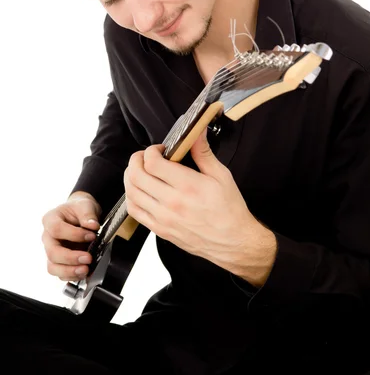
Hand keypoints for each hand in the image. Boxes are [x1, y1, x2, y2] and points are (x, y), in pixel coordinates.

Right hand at [41, 194, 100, 280]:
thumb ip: (88, 214)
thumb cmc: (79, 209)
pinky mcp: (59, 261)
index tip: (91, 236)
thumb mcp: (84, 205)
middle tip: (88, 258)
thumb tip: (93, 226)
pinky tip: (83, 273)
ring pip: (53, 266)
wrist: (81, 215)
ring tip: (85, 270)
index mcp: (50, 220)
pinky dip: (72, 275)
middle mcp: (48, 237)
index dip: (74, 235)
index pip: (56, 229)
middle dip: (71, 258)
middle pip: (52, 252)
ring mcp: (52, 250)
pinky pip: (61, 273)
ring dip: (69, 271)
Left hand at [124, 129, 276, 284]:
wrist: (233, 242)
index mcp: (188, 186)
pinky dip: (132, 197)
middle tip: (145, 157)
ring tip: (140, 171)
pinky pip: (135, 212)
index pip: (152, 163)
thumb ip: (203, 152)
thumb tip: (197, 132)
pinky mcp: (160, 230)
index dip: (151, 151)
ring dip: (130, 177)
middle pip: (136, 176)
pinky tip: (140, 191)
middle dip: (136, 160)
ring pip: (131, 194)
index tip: (160, 150)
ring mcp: (163, 218)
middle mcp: (172, 203)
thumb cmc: (229, 209)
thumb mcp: (221, 175)